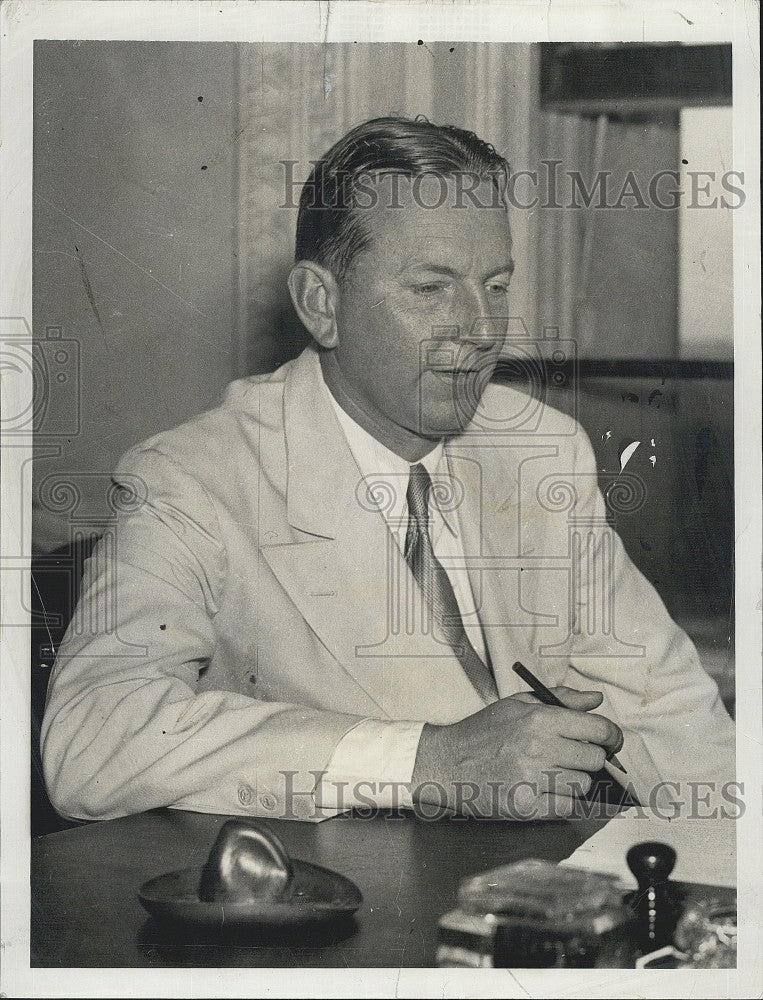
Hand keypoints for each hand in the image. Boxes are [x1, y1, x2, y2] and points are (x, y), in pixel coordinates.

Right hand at [410, 687, 622, 819]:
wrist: (447, 763)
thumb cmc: (483, 732)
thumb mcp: (519, 703)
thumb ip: (562, 699)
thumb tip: (595, 700)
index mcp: (540, 718)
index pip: (599, 730)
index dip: (612, 737)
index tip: (611, 741)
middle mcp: (539, 748)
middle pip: (595, 760)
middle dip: (591, 758)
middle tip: (575, 757)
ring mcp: (534, 779)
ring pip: (583, 785)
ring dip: (575, 780)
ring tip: (554, 772)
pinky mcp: (527, 806)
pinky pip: (567, 807)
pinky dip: (563, 800)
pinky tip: (548, 790)